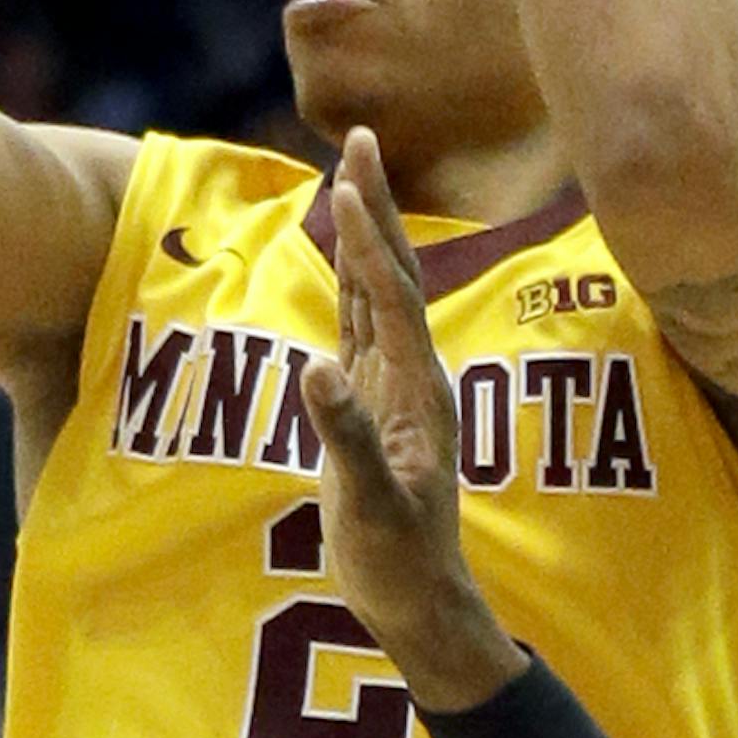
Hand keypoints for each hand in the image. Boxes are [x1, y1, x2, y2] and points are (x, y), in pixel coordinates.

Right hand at [302, 127, 524, 710]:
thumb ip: (346, 436)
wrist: (420, 600)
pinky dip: (349, 282)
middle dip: (376, 206)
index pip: (390, 296)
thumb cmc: (399, 560)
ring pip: (377, 293)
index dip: (368, 238)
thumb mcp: (370, 503)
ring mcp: (395, 390)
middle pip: (392, 274)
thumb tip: (318, 369)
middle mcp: (413, 377)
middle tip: (362, 138)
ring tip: (353, 175)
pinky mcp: (374, 407)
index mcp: (418, 391)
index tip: (349, 178)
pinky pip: (361, 327)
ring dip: (365, 233)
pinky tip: (342, 256)